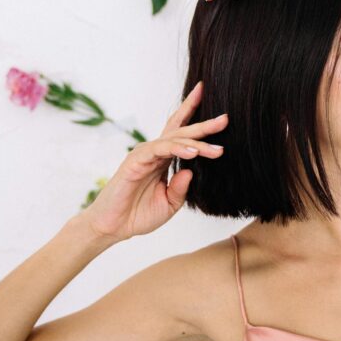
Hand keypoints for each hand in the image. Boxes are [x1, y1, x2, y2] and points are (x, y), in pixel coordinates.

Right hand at [77, 81, 226, 241]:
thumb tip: (191, 171)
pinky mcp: (135, 161)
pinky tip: (192, 152)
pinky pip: (159, 150)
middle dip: (204, 125)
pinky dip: (177, 149)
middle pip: (181, 131)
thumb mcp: (170, 204)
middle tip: (225, 119)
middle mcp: (154, 152)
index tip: (219, 113)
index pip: (181, 134)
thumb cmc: (138, 214)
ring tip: (217, 149)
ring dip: (197, 142)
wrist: (114, 227)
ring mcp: (144, 155)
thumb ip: (181, 188)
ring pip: (174, 140)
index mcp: (163, 159)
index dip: (195, 118)